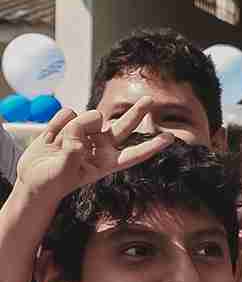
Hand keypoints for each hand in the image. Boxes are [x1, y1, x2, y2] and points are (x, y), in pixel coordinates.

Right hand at [17, 100, 173, 199]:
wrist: (31, 178)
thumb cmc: (49, 182)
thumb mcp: (62, 172)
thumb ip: (73, 151)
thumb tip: (80, 131)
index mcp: (106, 163)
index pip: (134, 154)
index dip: (152, 146)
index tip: (170, 138)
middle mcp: (101, 146)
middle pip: (124, 126)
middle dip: (137, 112)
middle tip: (149, 100)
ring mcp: (87, 134)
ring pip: (89, 117)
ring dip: (72, 127)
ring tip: (58, 145)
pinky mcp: (70, 124)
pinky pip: (67, 113)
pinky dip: (55, 123)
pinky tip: (50, 137)